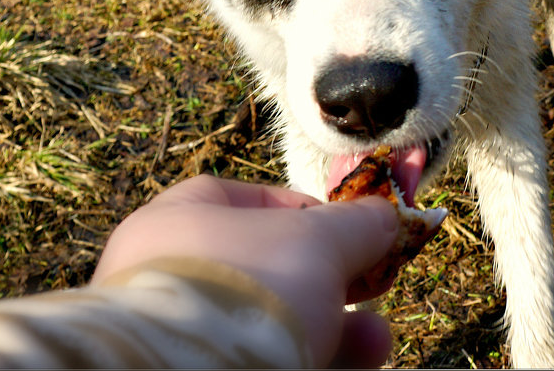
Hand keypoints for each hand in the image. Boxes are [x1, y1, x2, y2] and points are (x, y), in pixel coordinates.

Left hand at [93, 175, 402, 366]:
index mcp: (177, 220)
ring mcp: (181, 330)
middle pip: (264, 268)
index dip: (300, 208)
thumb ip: (354, 225)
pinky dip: (313, 358)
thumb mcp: (317, 241)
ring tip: (376, 339)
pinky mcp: (198, 367)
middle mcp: (168, 274)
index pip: (242, 199)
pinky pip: (263, 358)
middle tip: (370, 288)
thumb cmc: (249, 285)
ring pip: (269, 322)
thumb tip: (384, 215)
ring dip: (333, 327)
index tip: (344, 229)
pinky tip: (358, 362)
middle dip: (330, 279)